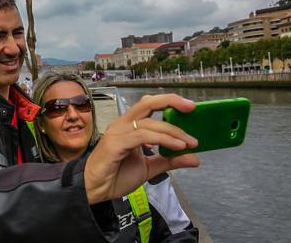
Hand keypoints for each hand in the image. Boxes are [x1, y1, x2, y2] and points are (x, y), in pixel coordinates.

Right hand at [84, 94, 198, 203]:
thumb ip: (170, 161)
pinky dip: (163, 139)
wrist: (96, 189)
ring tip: (188, 142)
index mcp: (130, 126)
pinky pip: (143, 136)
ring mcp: (118, 132)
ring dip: (172, 131)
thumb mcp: (150, 167)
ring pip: (149, 122)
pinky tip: (177, 146)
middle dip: (170, 101)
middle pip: (147, 103)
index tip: (190, 108)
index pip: (150, 106)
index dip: (169, 102)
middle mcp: (123, 124)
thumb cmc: (116, 176)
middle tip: (191, 108)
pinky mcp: (116, 143)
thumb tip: (194, 158)